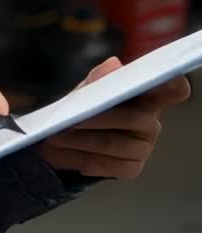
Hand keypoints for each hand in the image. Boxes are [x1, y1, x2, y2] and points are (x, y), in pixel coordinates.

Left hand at [36, 55, 191, 179]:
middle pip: (134, 119)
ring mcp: (144, 147)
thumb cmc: (84, 108)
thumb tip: (114, 64)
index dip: (175, 86)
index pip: (174, 90)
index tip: (171, 82)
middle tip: (70, 120)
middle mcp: (152, 122)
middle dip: (99, 119)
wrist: (64, 140)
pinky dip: (85, 159)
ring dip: (83, 141)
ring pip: (116, 143)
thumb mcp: (86, 90)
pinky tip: (69, 154)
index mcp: (147, 96)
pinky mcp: (132, 168)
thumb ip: (98, 79)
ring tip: (57, 136)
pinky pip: (109, 165)